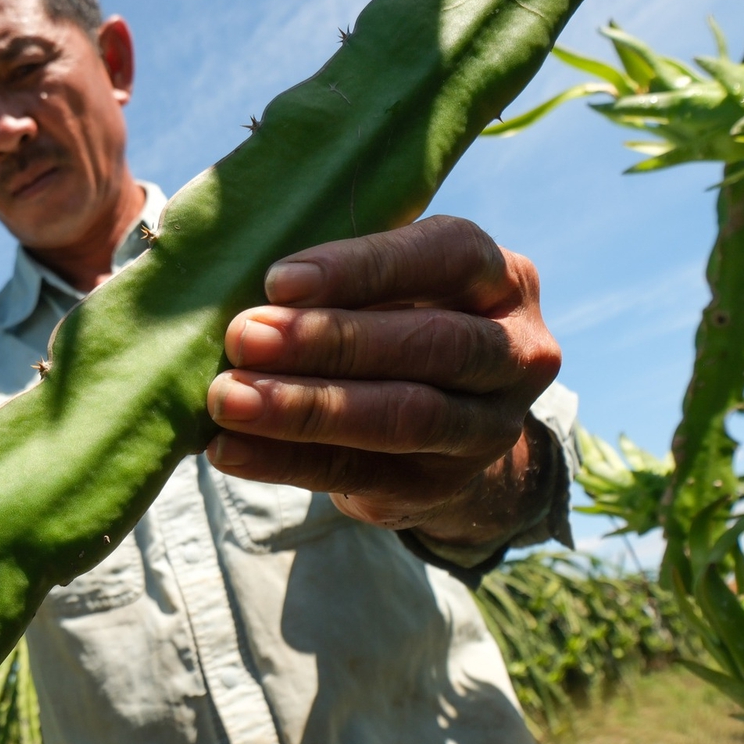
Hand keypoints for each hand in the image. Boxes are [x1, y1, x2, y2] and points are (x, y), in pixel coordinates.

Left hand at [204, 215, 560, 543]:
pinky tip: (229, 451)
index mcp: (502, 279)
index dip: (364, 267)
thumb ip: (345, 280)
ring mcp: (487, 429)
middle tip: (244, 337)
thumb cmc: (398, 325)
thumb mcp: (395, 288)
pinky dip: (283, 461)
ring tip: (230, 398)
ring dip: (306, 407)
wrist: (446, 436)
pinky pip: (357, 473)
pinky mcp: (439, 487)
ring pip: (404, 417)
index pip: (447, 256)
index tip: (279, 281)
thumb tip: (246, 277)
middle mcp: (514, 353)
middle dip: (331, 341)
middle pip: (432, 344)